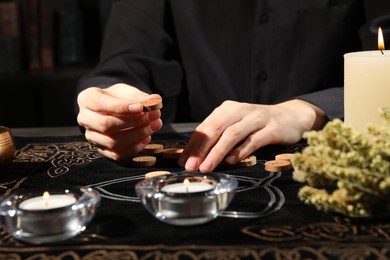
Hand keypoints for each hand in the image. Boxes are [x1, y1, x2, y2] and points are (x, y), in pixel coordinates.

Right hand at [77, 83, 162, 159]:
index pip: (100, 104)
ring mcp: (92, 136)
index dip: (121, 107)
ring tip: (154, 125)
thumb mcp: (127, 91)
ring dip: (137, 135)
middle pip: (106, 124)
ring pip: (112, 142)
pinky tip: (146, 137)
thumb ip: (140, 96)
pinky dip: (134, 148)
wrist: (112, 108)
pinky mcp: (101, 150)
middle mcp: (85, 119)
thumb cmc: (118, 98)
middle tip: (154, 115)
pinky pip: (117, 154)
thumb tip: (155, 100)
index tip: (141, 107)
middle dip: (134, 121)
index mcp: (87, 99)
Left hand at [178, 99, 325, 171]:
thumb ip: (219, 138)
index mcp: (228, 109)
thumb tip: (197, 157)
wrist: (291, 116)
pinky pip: (253, 140)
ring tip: (206, 167)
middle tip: (191, 166)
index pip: (206, 127)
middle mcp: (241, 110)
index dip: (193, 145)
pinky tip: (230, 161)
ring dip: (217, 152)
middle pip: (216, 128)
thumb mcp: (236, 126)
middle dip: (201, 149)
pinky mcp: (272, 129)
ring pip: (232, 134)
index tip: (183, 161)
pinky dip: (240, 151)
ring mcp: (258, 118)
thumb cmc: (258, 125)